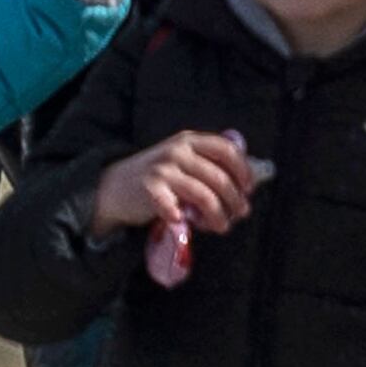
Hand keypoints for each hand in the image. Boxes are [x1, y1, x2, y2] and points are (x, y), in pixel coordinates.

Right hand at [88, 128, 258, 247]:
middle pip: (219, 177)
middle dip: (235, 199)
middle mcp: (177, 151)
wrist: (116, 185)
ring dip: (217, 216)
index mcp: (190, 140)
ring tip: (221, 226)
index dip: (243, 170)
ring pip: (204, 196)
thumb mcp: (182, 160)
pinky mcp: (150, 189)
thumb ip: (207, 165)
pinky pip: (174, 207)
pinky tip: (185, 223)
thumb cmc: (158, 176)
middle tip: (241, 213)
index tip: (249, 189)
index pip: (226, 150)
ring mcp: (163, 169)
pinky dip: (184, 219)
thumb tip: (244, 185)